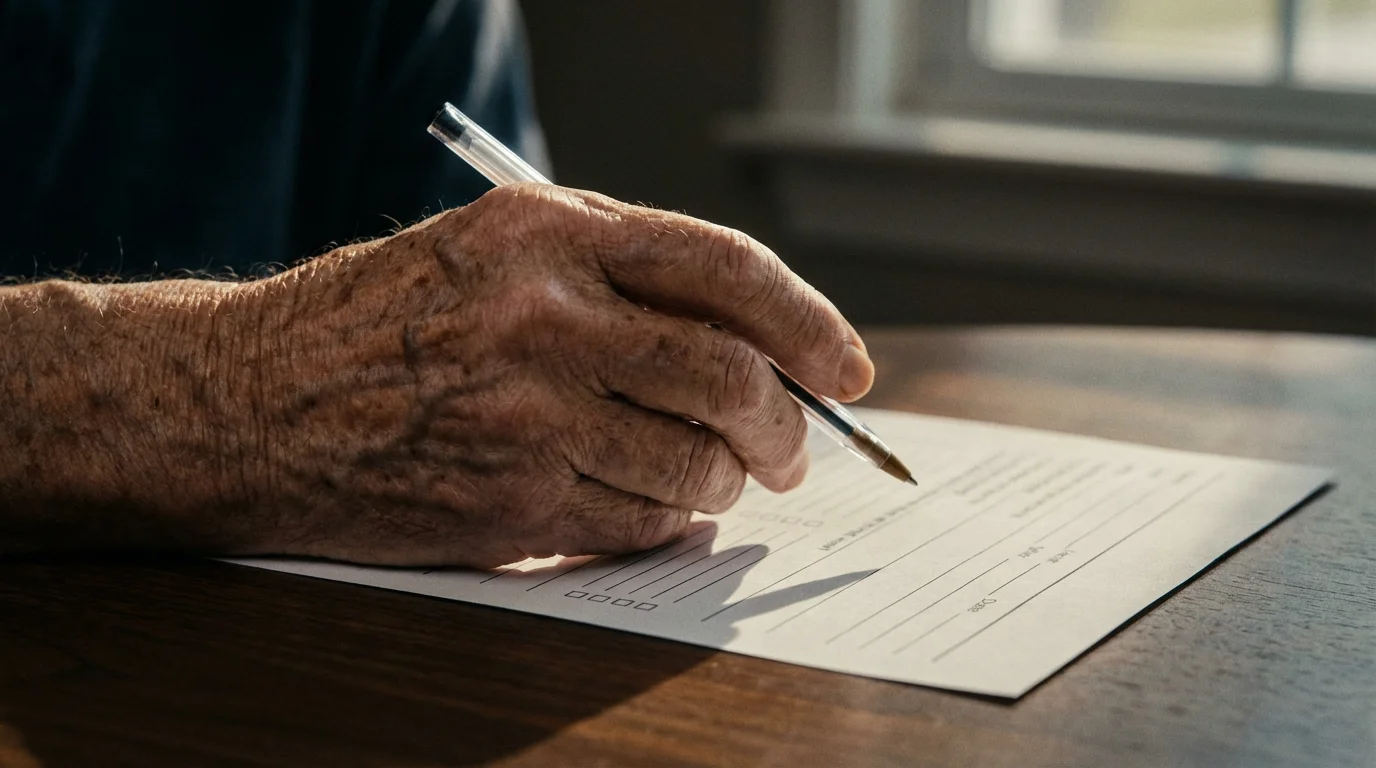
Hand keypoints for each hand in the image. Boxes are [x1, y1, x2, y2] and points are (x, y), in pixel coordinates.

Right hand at [235, 184, 872, 566]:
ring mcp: (524, 416)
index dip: (809, 321)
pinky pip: (639, 523)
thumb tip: (749, 340)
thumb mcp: (491, 248)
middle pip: (728, 375)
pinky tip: (659, 507)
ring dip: (730, 480)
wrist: (245, 401)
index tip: (849, 368)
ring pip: (695, 463)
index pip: (725, 270)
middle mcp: (542, 318)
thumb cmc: (375, 321)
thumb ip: (615, 273)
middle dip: (787, 424)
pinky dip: (672, 522)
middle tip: (796, 450)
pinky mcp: (506, 504)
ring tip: (720, 478)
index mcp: (546, 234)